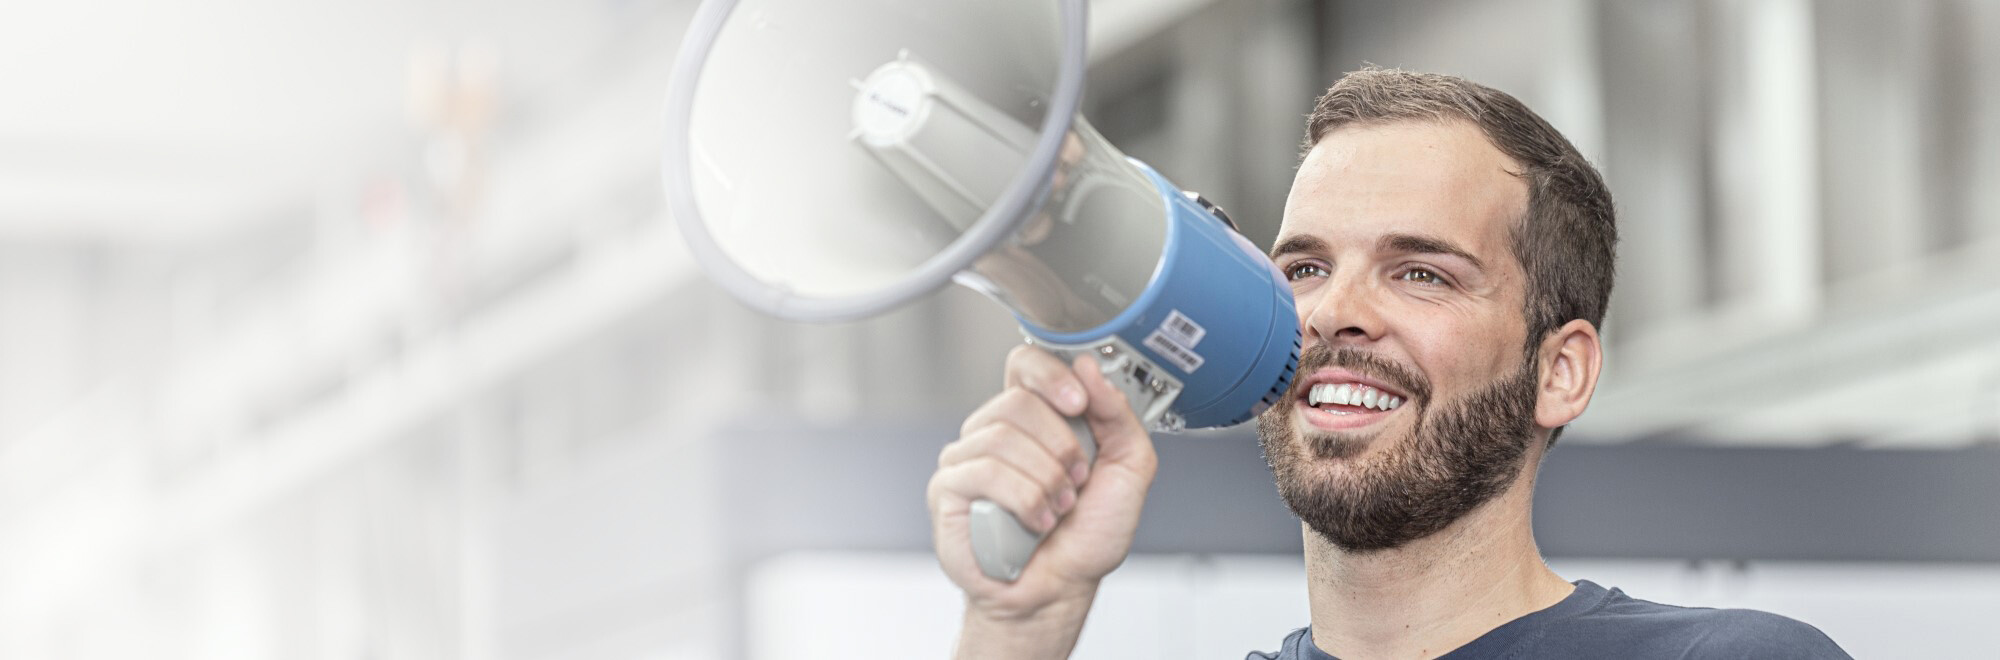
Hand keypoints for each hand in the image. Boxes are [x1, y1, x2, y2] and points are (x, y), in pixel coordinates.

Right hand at [927, 345, 1159, 655]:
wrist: (1062, 589)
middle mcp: (995, 432)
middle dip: (1061, 446)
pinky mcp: (948, 491)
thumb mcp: (1128, 469)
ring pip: (1002, 436)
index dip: (1051, 374)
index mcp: (1035, 419)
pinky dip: (1023, 500)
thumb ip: (1119, 414)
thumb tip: (1089, 368)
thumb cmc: (1086, 535)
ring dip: (1045, 479)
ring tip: (1058, 507)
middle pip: (1018, 400)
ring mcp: (966, 459)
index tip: (1079, 403)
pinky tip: (1035, 521)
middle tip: (1076, 479)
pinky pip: (983, 472)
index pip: (1025, 364)